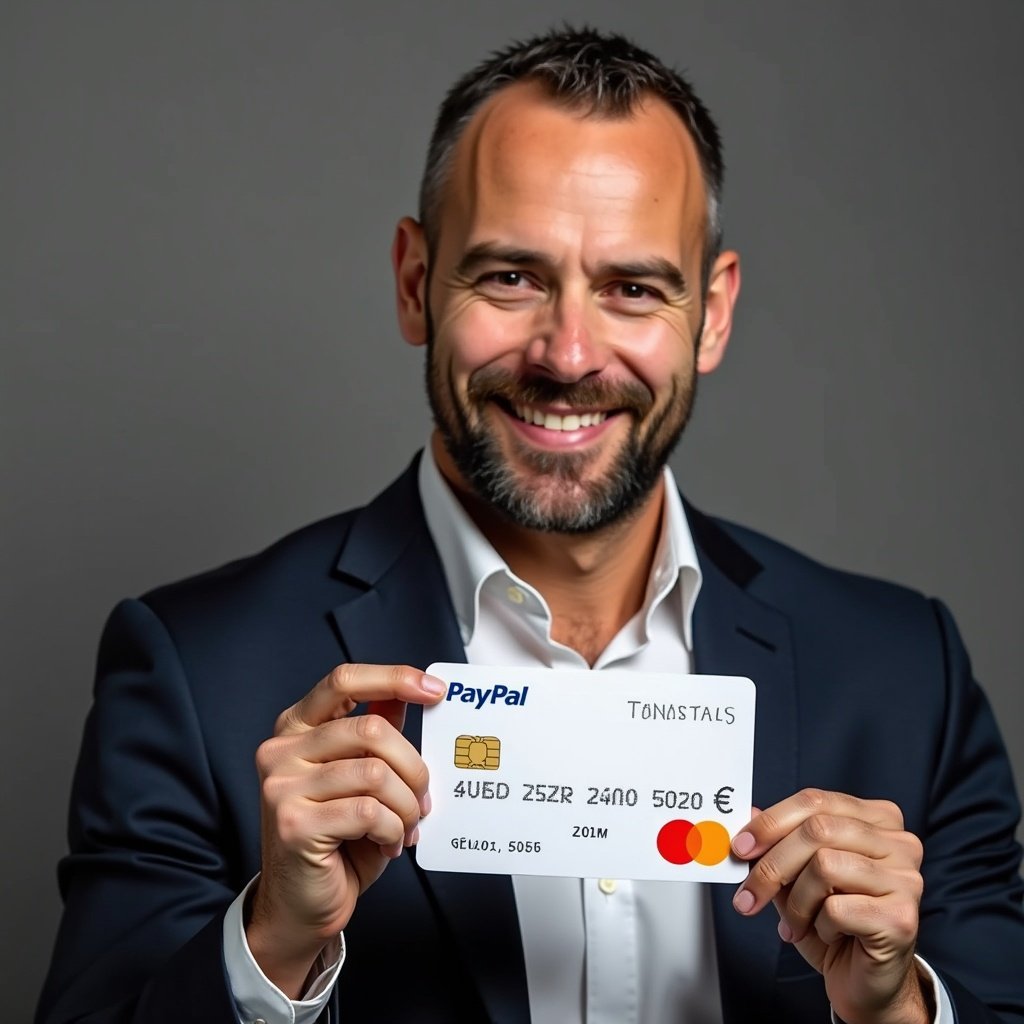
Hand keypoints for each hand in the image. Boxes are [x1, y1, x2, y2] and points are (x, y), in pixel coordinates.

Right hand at [246, 663, 445, 996]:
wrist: (301, 907)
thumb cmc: (336, 841)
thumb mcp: (359, 779)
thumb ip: (375, 736)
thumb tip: (406, 696)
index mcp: (296, 728)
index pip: (344, 680)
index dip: (393, 678)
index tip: (434, 690)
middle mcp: (282, 750)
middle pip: (371, 729)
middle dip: (413, 765)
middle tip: (423, 796)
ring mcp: (283, 787)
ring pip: (375, 773)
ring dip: (406, 804)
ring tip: (405, 824)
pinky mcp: (294, 824)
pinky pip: (369, 812)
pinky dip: (392, 830)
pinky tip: (388, 842)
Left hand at [731, 789, 929, 1023]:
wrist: (867, 982)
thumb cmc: (836, 925)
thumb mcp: (798, 878)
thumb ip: (777, 844)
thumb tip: (749, 813)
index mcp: (877, 819)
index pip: (815, 801)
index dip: (771, 822)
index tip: (740, 847)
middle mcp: (899, 842)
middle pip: (817, 830)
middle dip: (773, 865)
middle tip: (748, 895)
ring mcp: (906, 878)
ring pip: (824, 866)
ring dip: (796, 903)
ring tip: (795, 924)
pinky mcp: (902, 917)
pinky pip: (837, 908)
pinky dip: (819, 925)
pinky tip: (828, 936)